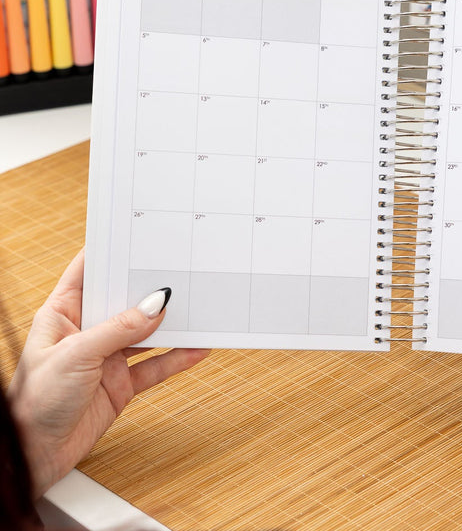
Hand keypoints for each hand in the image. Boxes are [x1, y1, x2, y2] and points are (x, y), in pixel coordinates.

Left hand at [7, 249, 208, 496]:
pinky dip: (177, 358)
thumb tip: (154, 306)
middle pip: (124, 300)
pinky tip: (196, 349)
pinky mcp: (121, 383)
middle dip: (150, 288)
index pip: (88, 272)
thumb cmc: (32, 403)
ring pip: (146, 333)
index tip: (139, 238)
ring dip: (170, 324)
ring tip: (197, 309)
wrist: (32, 456)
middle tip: (179, 273)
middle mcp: (87, 331)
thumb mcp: (75, 356)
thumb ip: (118, 330)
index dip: (112, 253)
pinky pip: (155, 366)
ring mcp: (106, 357)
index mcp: (63, 314)